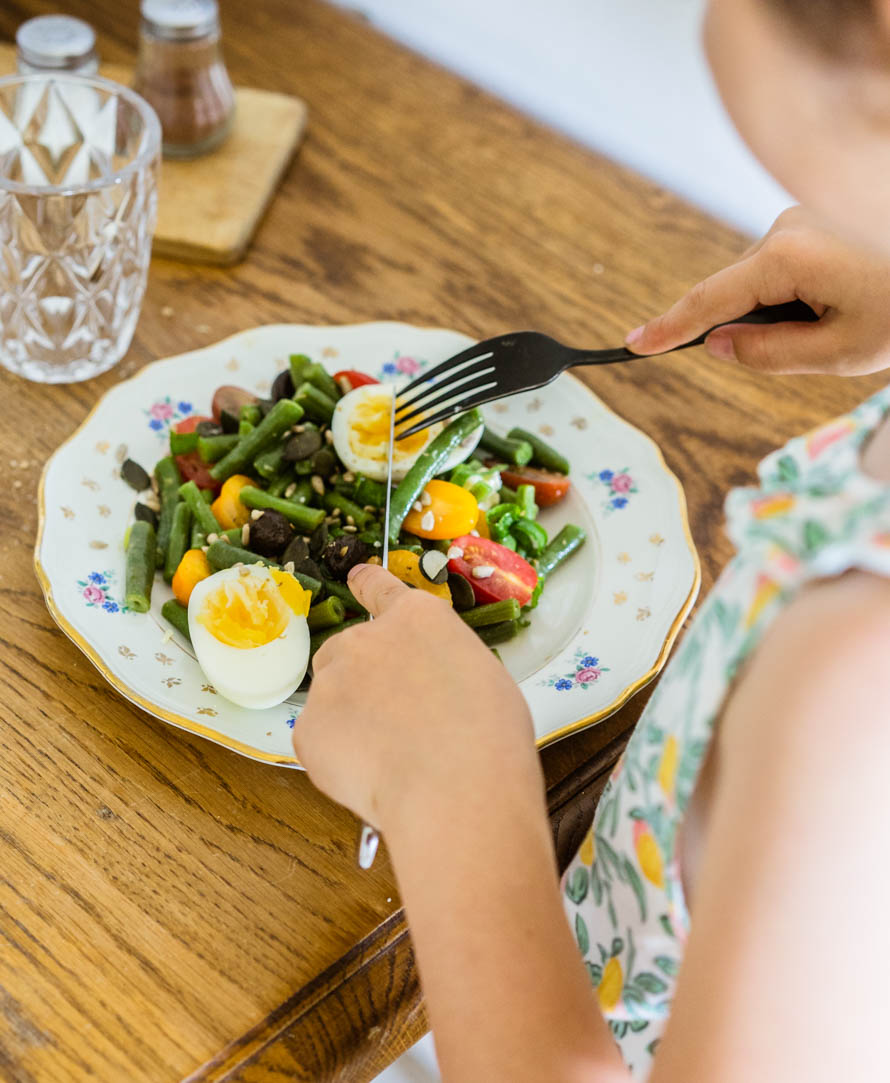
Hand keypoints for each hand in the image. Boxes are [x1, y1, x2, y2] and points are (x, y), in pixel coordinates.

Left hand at [293, 565, 540, 830]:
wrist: (456, 789)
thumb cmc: (488, 737)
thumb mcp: (481, 677)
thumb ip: (440, 667)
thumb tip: (428, 690)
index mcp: (416, 619)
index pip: (379, 588)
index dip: (366, 584)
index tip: (355, 577)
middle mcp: (365, 638)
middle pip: (347, 651)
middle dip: (362, 680)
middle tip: (397, 722)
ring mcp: (330, 682)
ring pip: (331, 698)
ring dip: (351, 720)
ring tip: (393, 757)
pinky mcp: (307, 728)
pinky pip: (318, 742)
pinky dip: (337, 760)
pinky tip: (374, 776)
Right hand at [625, 207, 889, 374]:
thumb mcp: (834, 354)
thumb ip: (765, 352)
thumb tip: (715, 344)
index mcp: (788, 257)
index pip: (710, 300)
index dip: (669, 328)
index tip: (632, 345)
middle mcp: (784, 228)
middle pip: (731, 294)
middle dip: (744, 329)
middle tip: (810, 346)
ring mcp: (795, 223)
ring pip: (751, 286)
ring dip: (772, 316)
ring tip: (834, 323)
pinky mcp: (806, 228)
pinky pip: (771, 274)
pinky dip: (783, 301)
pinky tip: (830, 307)